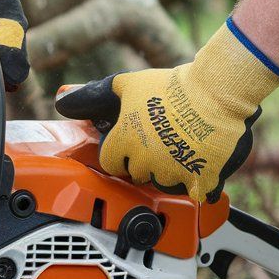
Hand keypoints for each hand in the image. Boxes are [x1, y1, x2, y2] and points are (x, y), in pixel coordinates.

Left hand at [55, 23, 278, 201]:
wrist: (216, 90)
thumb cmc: (170, 86)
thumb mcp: (126, 84)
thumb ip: (92, 96)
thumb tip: (62, 101)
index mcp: (122, 143)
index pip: (110, 162)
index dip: (121, 152)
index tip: (135, 143)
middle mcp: (144, 163)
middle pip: (137, 174)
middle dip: (147, 161)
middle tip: (163, 141)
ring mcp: (172, 174)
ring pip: (165, 184)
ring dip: (173, 172)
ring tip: (185, 147)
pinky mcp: (200, 181)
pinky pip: (197, 194)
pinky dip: (201, 183)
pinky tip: (204, 164)